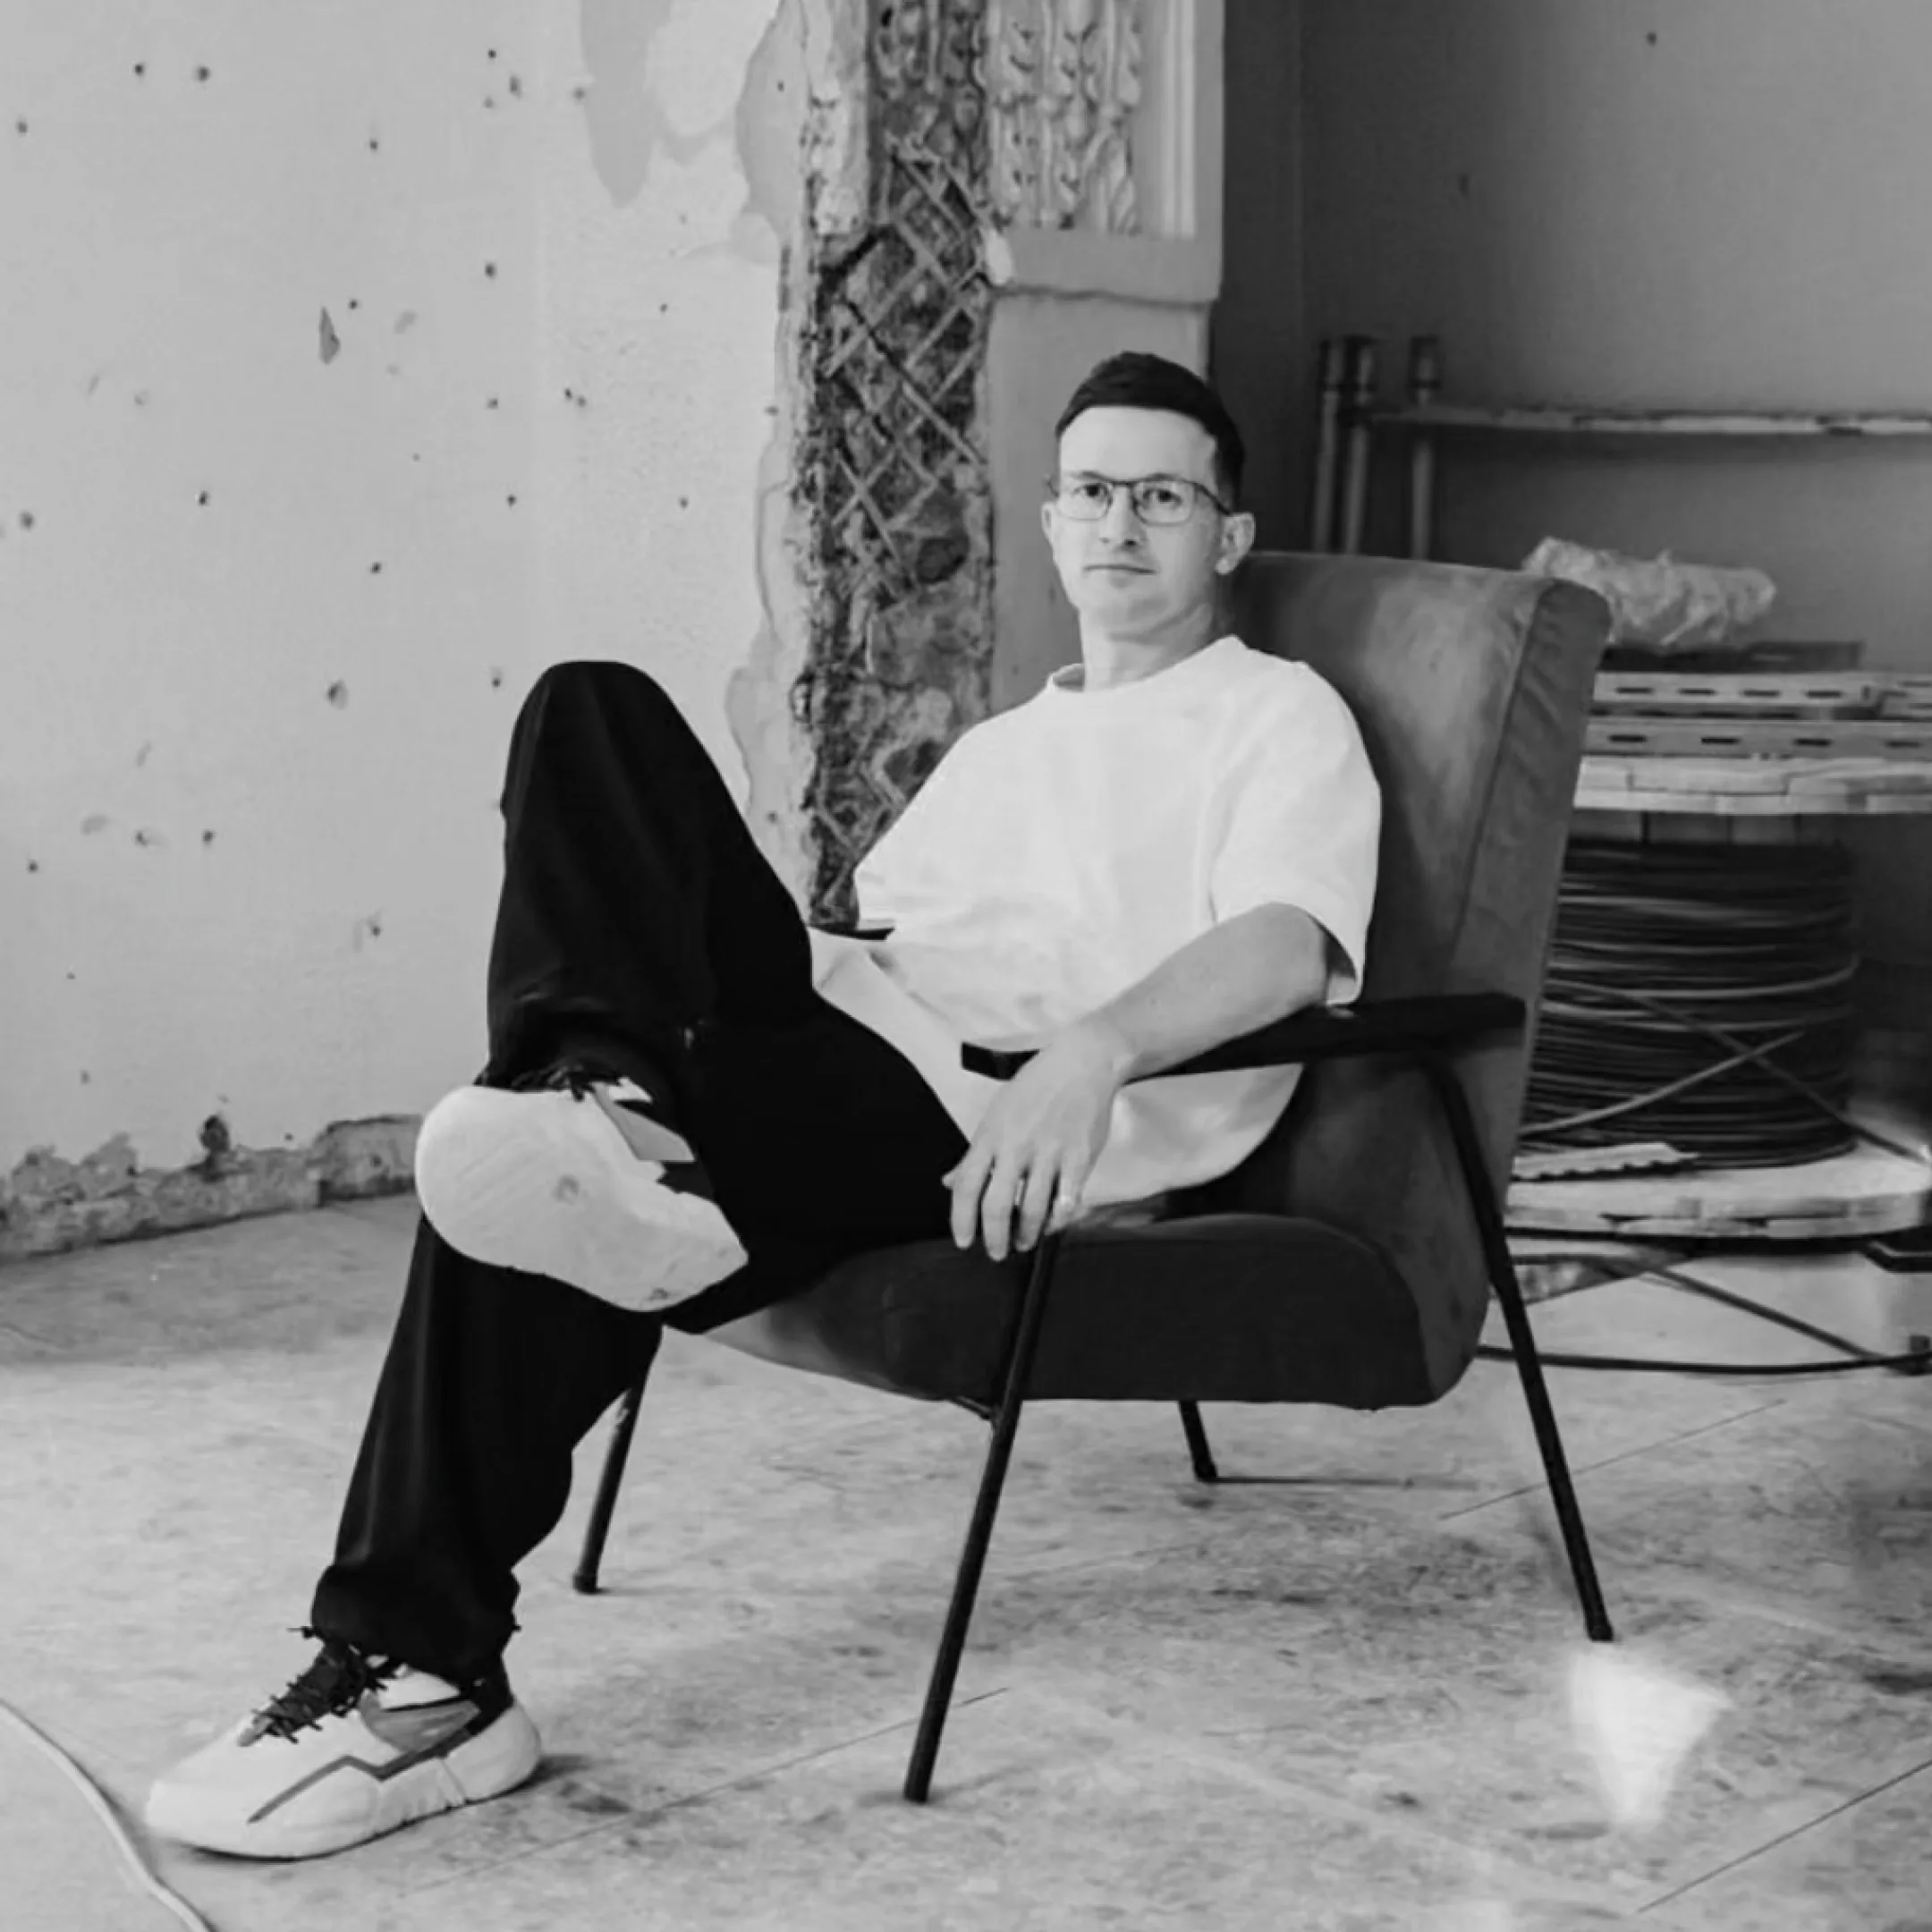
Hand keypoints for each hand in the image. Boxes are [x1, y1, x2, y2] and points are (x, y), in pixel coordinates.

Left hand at [941, 1020, 1128, 1261]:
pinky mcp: (1079, 1157)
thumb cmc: (1036, 1087)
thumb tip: (950, 1182)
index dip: (961, 1219)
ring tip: (1024, 1242)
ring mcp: (1049, 1152)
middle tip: (996, 1253)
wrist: (1082, 1062)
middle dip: (994, 1237)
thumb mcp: (996, 1113)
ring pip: (1033, 1208)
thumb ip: (975, 1153)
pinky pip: (1067, 1200)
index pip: (967, 1186)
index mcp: (991, 1136)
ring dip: (1026, 1233)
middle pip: (997, 1204)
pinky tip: (1053, 1224)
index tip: (963, 1241)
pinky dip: (1058, 1220)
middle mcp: (1016, 1146)